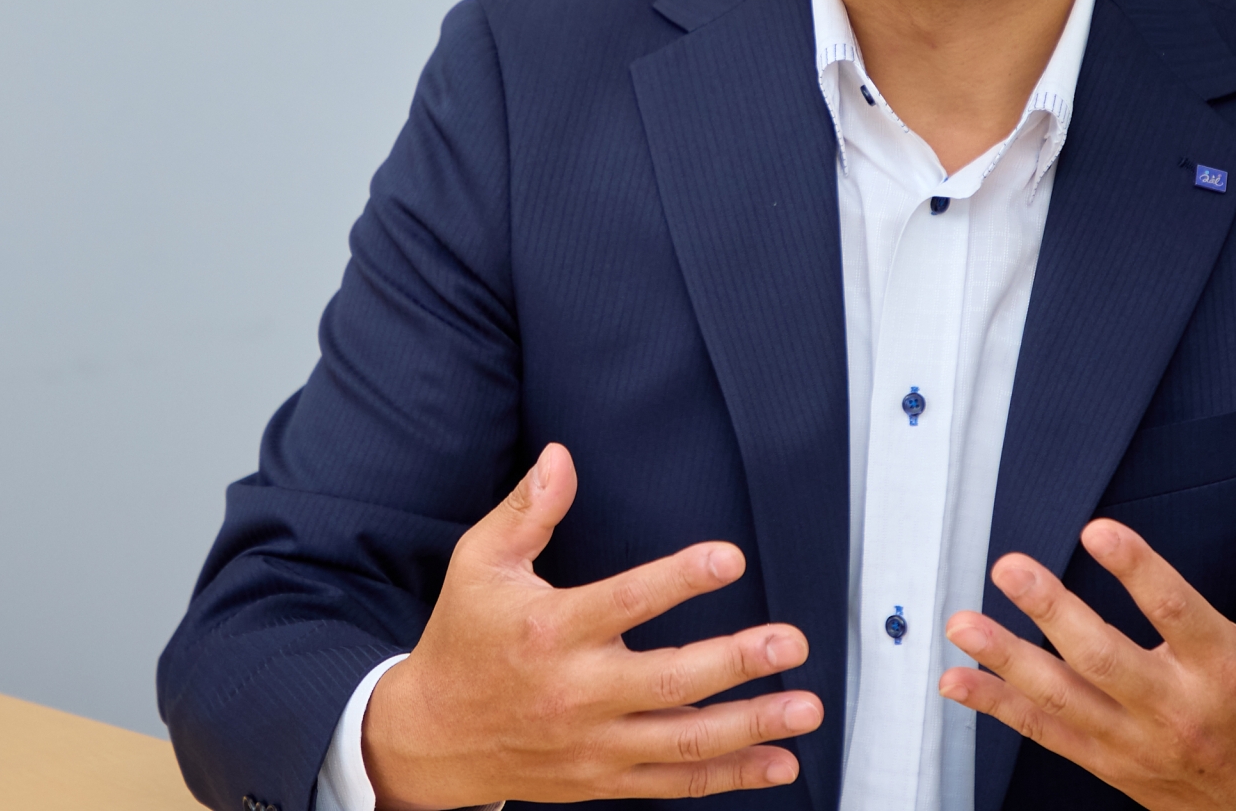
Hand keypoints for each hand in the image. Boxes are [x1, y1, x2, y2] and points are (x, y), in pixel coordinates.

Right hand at [362, 443, 820, 807]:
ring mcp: (592, 744)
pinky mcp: (601, 780)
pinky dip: (730, 776)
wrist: (431, 738)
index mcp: (550, 631)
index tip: (731, 558)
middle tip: (792, 642)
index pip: (625, 602)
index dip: (680, 580)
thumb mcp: (479, 564)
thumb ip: (527, 510)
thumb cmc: (463, 639)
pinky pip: (675, 784)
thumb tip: (560, 457)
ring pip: (683, 741)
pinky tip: (779, 761)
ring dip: (751, 726)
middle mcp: (575, 692)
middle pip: (669, 681)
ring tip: (804, 707)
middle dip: (737, 662)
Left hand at [938, 477, 1235, 810]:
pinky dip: (998, 708)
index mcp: (1230, 668)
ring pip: (1063, 701)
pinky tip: (956, 680)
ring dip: (1006, 661)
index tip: (1097, 530)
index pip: (1177, 614)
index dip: (1137, 572)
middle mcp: (1179, 709)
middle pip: (1105, 660)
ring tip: (961, 623)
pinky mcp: (1114, 764)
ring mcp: (1140, 742)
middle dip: (1052, 614)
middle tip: (1009, 567)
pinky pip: (1047, 735)